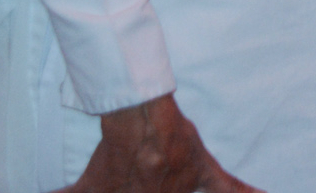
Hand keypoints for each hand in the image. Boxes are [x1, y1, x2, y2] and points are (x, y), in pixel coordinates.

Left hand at [54, 94, 262, 192]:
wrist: (137, 129)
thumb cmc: (111, 157)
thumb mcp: (86, 187)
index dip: (142, 190)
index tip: (143, 188)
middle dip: (162, 190)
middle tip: (158, 184)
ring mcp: (184, 189)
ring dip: (192, 192)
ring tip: (200, 188)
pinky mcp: (201, 172)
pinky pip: (230, 187)